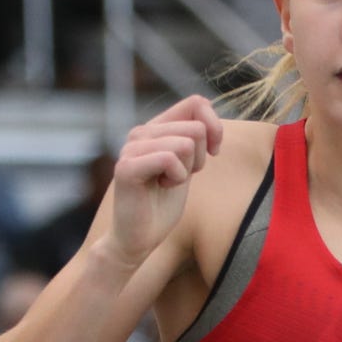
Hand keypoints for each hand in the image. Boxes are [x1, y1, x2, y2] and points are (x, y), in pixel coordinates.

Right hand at [101, 97, 224, 267]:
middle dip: (200, 158)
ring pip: (185, 143)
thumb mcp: (186, 166)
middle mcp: (141, 132)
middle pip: (196, 127)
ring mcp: (131, 147)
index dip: (214, 126)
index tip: (212, 152)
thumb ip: (193, 139)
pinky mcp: (127, 167)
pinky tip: (161, 187)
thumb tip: (209, 110)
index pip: (196, 102)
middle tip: (180, 176)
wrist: (138, 238)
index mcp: (155, 127)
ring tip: (168, 182)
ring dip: (186, 170)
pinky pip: (169, 158)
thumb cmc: (161, 205)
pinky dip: (176, 178)